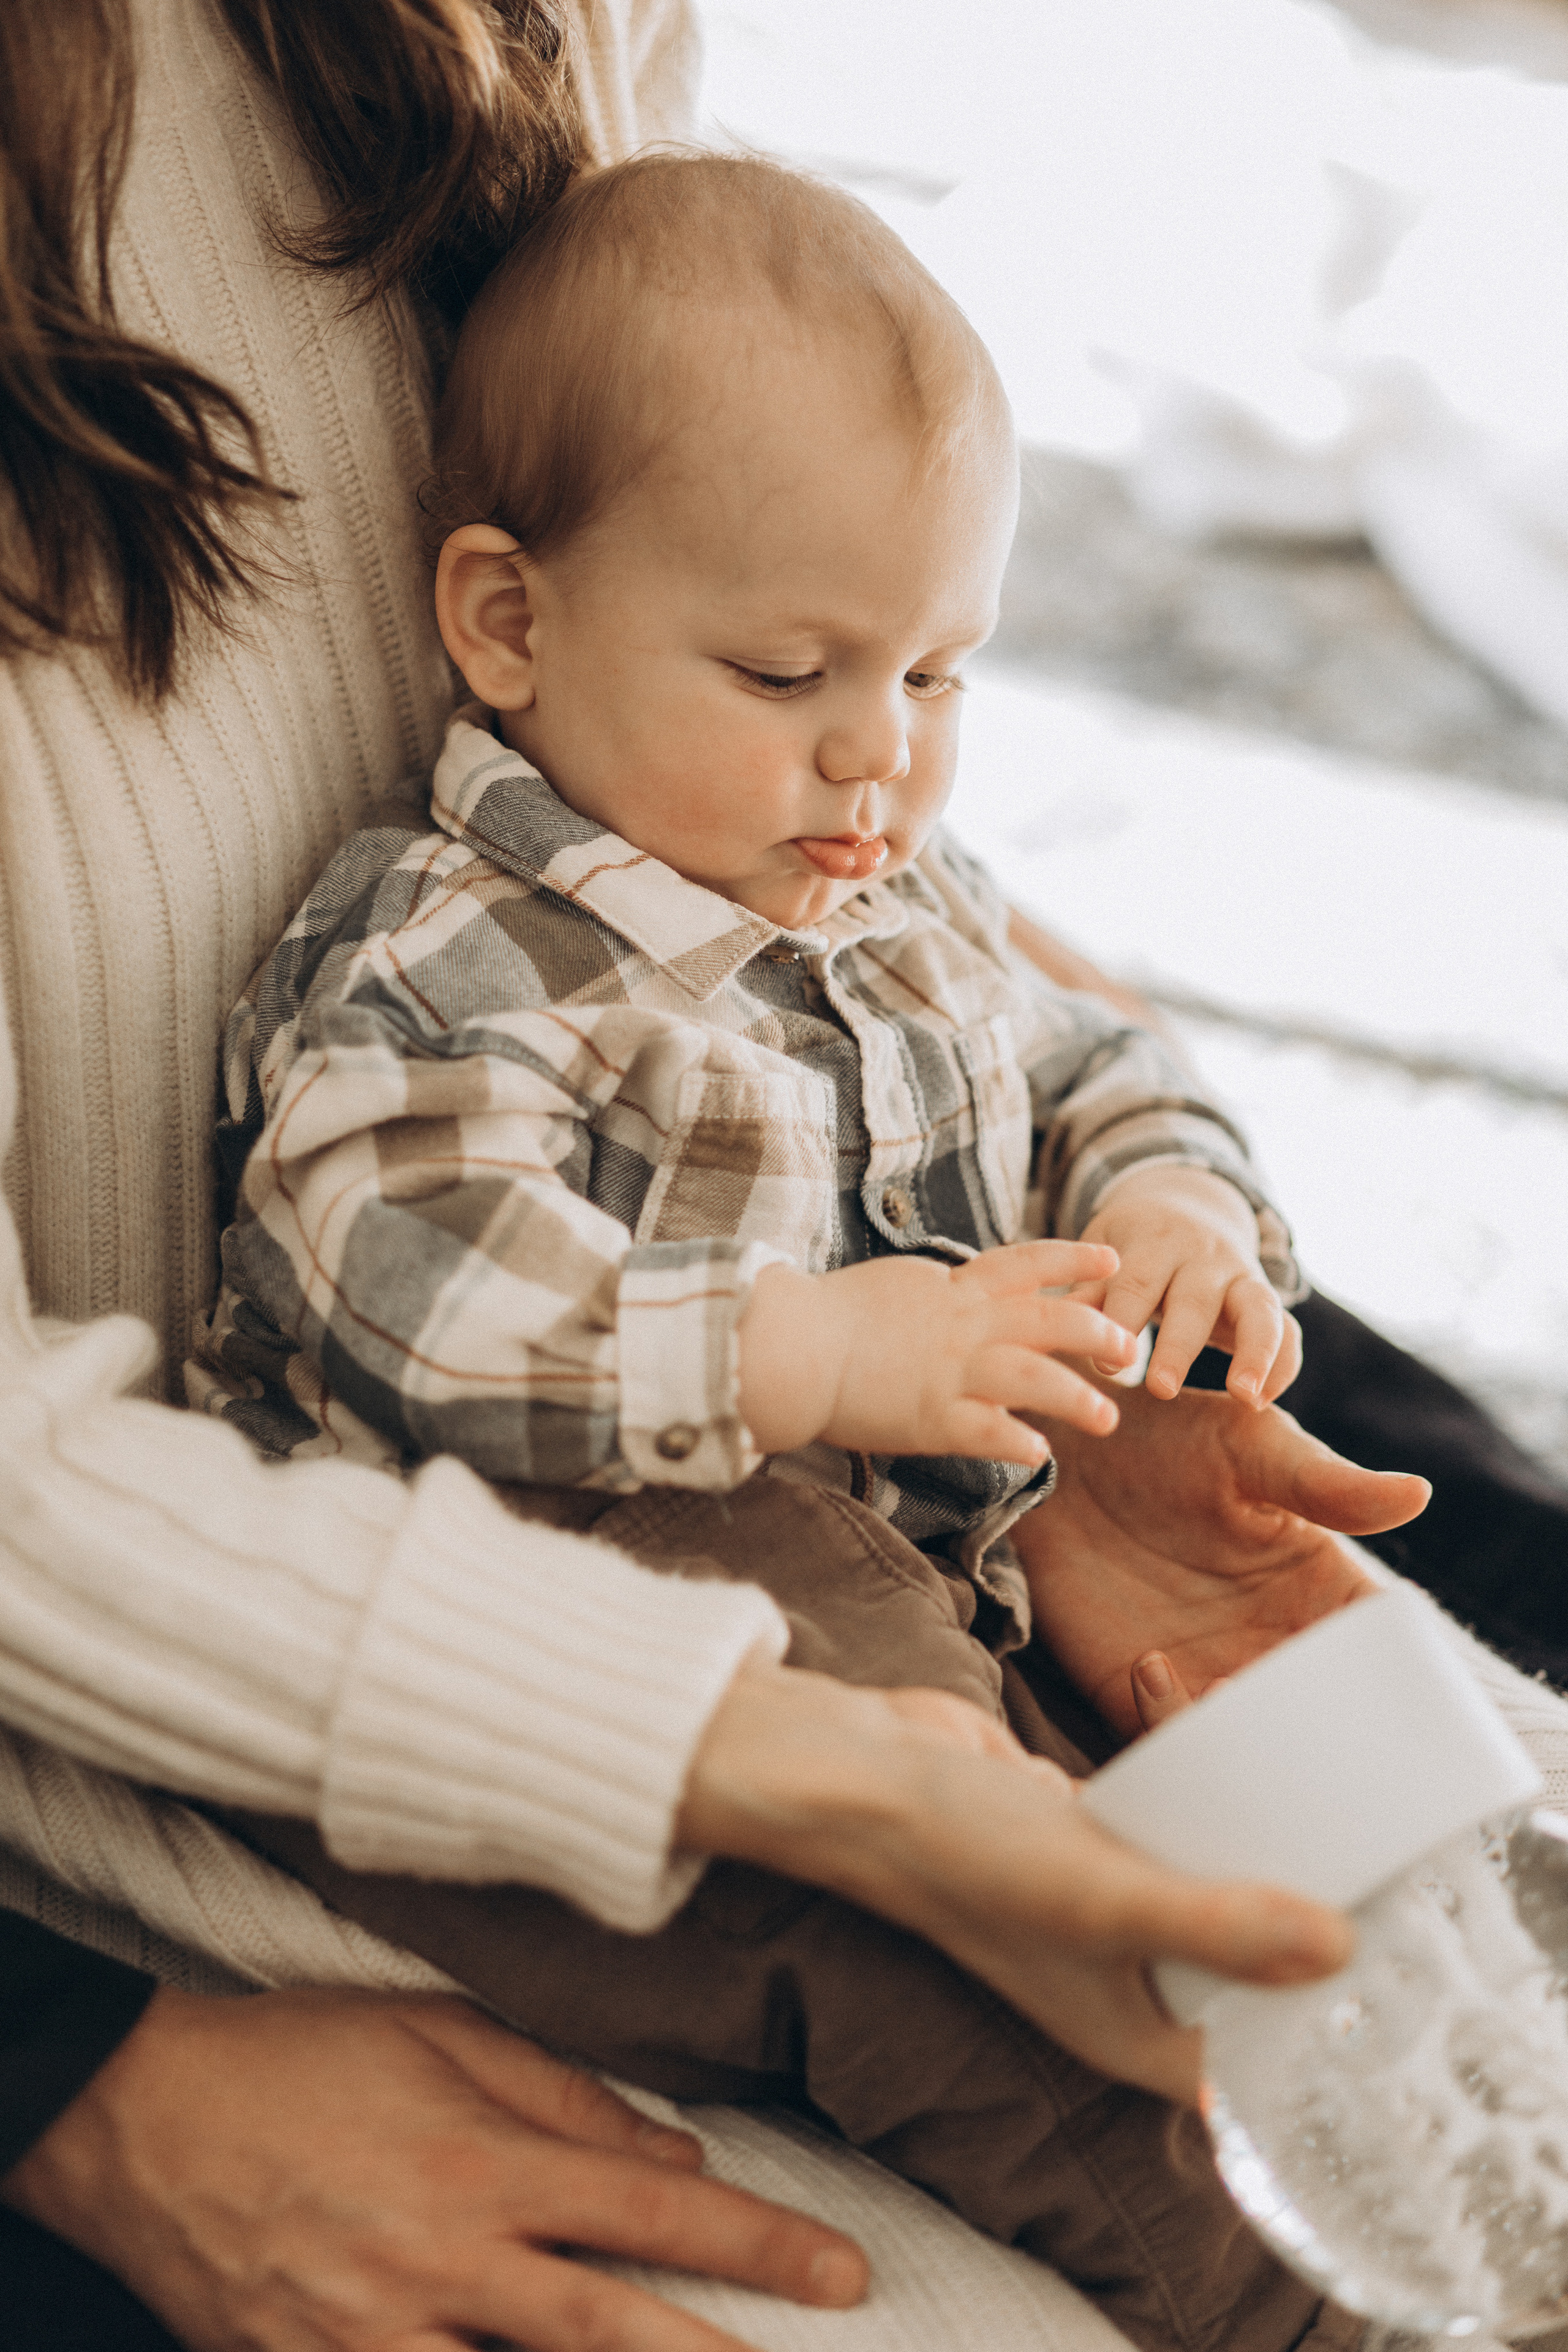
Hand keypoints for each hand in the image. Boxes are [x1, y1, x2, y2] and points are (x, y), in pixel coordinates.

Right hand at [1, 1988, 867, 2351]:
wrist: (141, 2117)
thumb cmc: (299, 2055)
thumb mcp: (437, 2031)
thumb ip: (560, 2093)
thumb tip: (668, 2152)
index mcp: (481, 2163)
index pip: (650, 2210)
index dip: (756, 2245)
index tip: (840, 2273)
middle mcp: (442, 2262)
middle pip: (609, 2332)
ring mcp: (375, 2337)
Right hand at [679, 1656, 1353, 2104]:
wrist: (859, 1773)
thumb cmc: (957, 1854)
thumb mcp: (1099, 1898)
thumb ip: (1215, 1926)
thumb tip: (1337, 1950)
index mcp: (1120, 2031)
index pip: (1241, 2065)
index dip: (1308, 2038)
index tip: (1370, 1973)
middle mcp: (1114, 1979)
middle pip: (1233, 1978)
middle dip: (1291, 1940)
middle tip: (1361, 1881)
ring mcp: (1098, 1907)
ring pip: (1203, 1899)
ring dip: (1249, 1870)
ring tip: (1321, 1825)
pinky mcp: (1081, 1837)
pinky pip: (1167, 1835)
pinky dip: (1200, 1815)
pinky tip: (1243, 1777)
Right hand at [738, 1240, 1134, 1463]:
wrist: (788, 1344)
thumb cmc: (829, 1316)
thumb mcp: (895, 1285)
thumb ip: (937, 1291)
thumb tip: (957, 1288)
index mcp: (952, 1288)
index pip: (1027, 1263)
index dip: (1074, 1258)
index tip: (1113, 1258)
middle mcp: (962, 1324)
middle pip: (1049, 1318)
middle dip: (1096, 1331)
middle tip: (1128, 1347)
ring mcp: (949, 1370)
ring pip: (1033, 1377)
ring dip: (1076, 1397)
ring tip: (1107, 1418)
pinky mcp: (929, 1416)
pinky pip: (988, 1431)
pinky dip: (1018, 1441)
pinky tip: (1040, 1453)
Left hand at [1014, 1379, 1429, 1736]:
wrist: (1062, 1451)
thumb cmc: (1168, 1435)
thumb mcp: (1250, 1448)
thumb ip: (1325, 1484)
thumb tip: (1417, 1493)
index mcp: (1320, 1592)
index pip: (1381, 1653)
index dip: (1396, 1681)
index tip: (1389, 1690)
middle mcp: (1271, 1645)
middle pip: (1326, 1721)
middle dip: (1323, 1733)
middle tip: (1298, 1707)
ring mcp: (1205, 1673)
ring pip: (1252, 1746)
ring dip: (1248, 1739)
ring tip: (1226, 1688)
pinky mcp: (1134, 1691)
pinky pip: (1168, 1741)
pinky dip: (1169, 1723)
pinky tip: (1150, 1665)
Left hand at [1080, 1164, 1300, 1405]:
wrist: (1186, 1207)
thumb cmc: (1128, 1248)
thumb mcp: (1104, 1255)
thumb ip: (1089, 1290)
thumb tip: (1058, 1322)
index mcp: (1154, 1242)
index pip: (1136, 1282)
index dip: (1120, 1321)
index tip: (1105, 1369)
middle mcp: (1204, 1256)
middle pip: (1194, 1299)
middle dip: (1178, 1346)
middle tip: (1160, 1388)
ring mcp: (1242, 1276)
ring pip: (1258, 1309)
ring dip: (1254, 1353)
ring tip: (1244, 1397)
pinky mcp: (1265, 1299)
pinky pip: (1287, 1330)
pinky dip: (1281, 1365)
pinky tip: (1261, 1404)